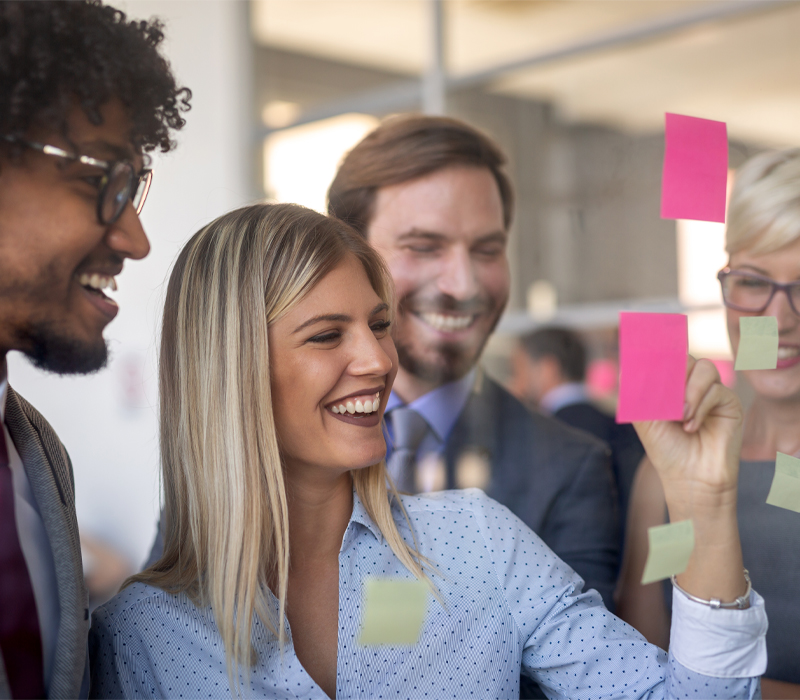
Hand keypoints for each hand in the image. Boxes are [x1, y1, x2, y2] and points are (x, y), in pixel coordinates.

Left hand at [633, 356, 743, 513]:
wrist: (689, 477)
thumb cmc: (666, 449)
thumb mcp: (644, 418)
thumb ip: (637, 393)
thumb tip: (623, 370)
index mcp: (670, 383)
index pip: (665, 356)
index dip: (656, 354)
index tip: (644, 355)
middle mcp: (691, 383)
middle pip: (684, 356)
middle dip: (671, 374)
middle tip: (663, 398)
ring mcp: (711, 391)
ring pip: (703, 367)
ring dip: (688, 390)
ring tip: (679, 415)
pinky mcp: (729, 403)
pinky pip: (716, 389)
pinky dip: (700, 405)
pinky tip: (690, 426)